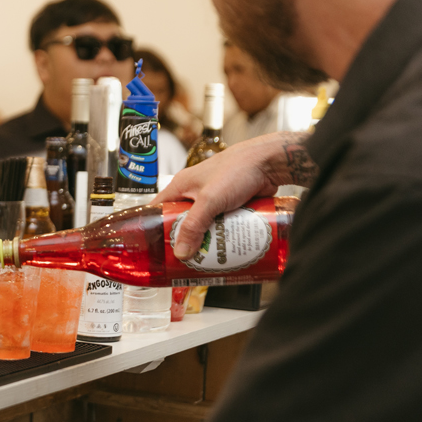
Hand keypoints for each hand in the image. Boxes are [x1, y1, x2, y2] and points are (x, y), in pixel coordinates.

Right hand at [154, 134, 293, 259]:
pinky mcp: (229, 206)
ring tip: (202, 259)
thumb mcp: (210, 200)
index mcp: (181, 186)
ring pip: (202, 226)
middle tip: (180, 259)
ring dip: (203, 240)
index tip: (152, 247)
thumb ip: (194, 226)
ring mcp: (213, 199)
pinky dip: (221, 236)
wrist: (270, 163)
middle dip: (182, 240)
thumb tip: (181, 252)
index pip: (157, 209)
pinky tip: (223, 249)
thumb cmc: (237, 170)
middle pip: (181, 222)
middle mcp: (194, 193)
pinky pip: (220, 225)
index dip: (152, 227)